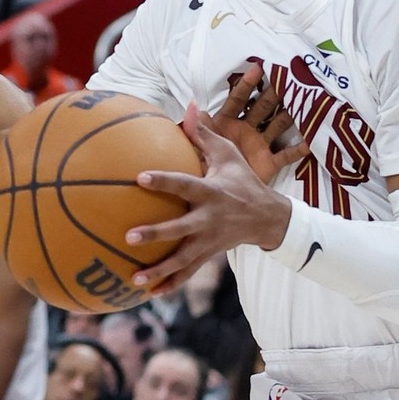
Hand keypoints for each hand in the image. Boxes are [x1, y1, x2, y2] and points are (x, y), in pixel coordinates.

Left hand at [125, 103, 292, 294]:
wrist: (270, 218)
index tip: (139, 177)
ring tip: (133, 278)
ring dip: (158, 271)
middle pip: (180, 229)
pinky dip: (168, 284)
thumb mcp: (228, 155)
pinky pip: (187, 274)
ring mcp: (209, 241)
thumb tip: (188, 105)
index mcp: (211, 192)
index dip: (163, 181)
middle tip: (128, 236)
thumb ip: (204, 134)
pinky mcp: (208, 256)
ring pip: (182, 260)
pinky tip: (145, 294)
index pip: (184, 185)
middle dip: (156, 233)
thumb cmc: (242, 180)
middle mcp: (209, 219)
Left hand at [206, 63, 309, 183]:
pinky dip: (299, 149)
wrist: (216, 194)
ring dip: (289, 114)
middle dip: (273, 92)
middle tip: (288, 75)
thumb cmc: (204, 165)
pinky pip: (287, 155)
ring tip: (305, 100)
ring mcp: (259, 144)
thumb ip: (198, 127)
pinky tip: (311, 141)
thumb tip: (193, 105)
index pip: (237, 100)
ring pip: (278, 125)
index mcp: (227, 123)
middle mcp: (246, 130)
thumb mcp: (201, 145)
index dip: (246, 84)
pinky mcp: (269, 162)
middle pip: (262, 107)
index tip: (257, 67)